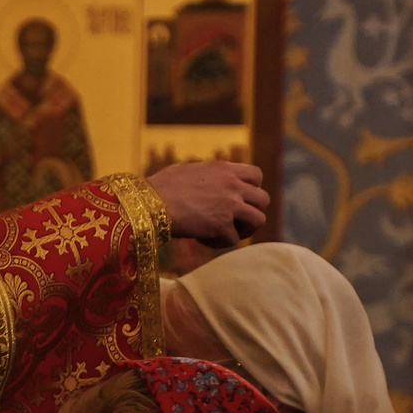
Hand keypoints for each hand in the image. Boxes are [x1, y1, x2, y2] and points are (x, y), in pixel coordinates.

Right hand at [147, 161, 267, 247]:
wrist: (148, 203)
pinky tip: (201, 240)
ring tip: (224, 233)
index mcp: (224, 169)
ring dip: (243, 230)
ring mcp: (230, 205)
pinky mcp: (222, 225)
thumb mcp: (185, 171)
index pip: (256, 175)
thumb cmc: (158, 188)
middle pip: (264, 199)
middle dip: (252, 212)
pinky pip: (233, 240)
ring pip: (258, 220)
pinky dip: (219, 243)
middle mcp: (232, 185)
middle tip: (234, 221)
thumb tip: (202, 182)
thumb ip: (203, 176)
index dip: (252, 190)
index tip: (239, 200)